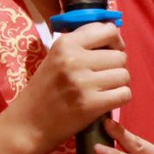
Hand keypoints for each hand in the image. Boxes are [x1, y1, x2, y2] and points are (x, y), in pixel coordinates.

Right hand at [0, 22, 130, 153]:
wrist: (28, 124)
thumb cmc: (43, 90)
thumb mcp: (55, 58)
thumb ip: (81, 46)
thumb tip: (114, 37)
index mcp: (65, 43)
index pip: (107, 30)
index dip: (115, 40)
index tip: (112, 50)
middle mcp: (74, 59)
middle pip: (120, 55)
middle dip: (117, 66)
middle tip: (104, 76)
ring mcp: (83, 82)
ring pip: (124, 75)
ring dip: (119, 83)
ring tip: (105, 89)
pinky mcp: (91, 104)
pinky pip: (124, 94)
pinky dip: (120, 98)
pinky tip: (107, 101)